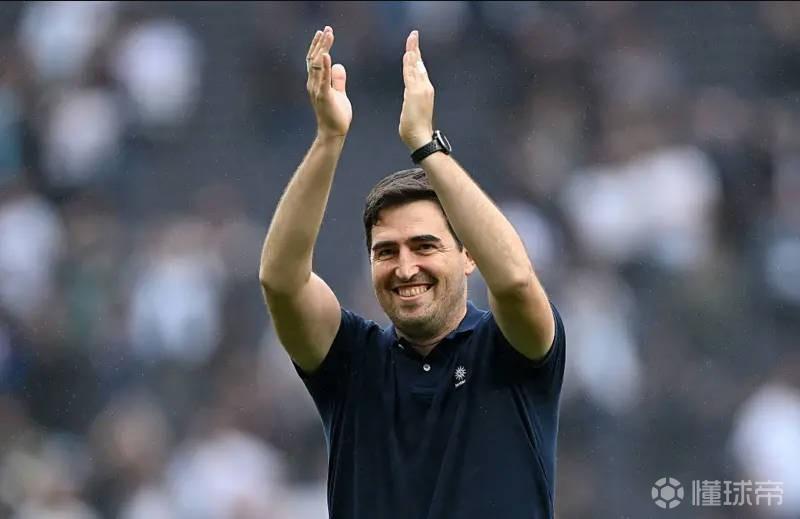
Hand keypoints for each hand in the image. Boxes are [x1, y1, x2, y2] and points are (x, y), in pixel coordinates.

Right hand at [306, 26, 351, 138]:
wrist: (333, 133)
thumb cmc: (336, 116)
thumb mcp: (338, 94)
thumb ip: (338, 80)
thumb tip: (339, 66)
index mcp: (316, 82)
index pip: (314, 60)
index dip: (318, 45)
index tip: (324, 32)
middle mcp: (313, 84)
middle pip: (314, 59)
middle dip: (321, 43)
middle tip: (327, 29)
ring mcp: (317, 90)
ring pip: (317, 65)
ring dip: (322, 49)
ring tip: (328, 35)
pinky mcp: (324, 97)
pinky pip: (323, 79)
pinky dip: (324, 66)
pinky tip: (327, 55)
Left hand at [399, 30, 433, 151]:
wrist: (421, 138)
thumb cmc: (416, 128)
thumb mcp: (411, 109)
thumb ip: (410, 99)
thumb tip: (408, 93)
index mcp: (424, 90)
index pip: (418, 69)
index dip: (416, 55)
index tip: (412, 44)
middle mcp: (425, 87)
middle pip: (418, 63)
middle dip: (415, 47)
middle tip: (413, 34)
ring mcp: (421, 89)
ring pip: (415, 66)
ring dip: (413, 51)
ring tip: (412, 38)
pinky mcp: (415, 93)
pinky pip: (411, 74)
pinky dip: (410, 63)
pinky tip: (408, 54)